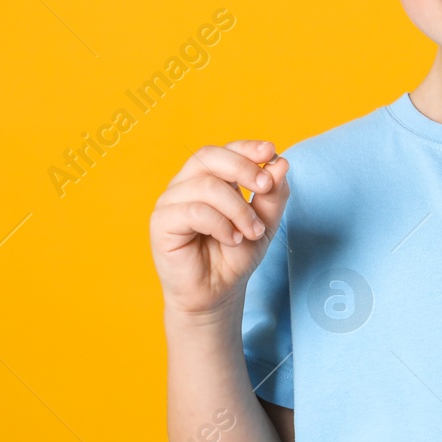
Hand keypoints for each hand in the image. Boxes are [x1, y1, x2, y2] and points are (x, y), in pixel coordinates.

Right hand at [151, 140, 289, 315]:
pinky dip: (220, 224)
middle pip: (209, 156)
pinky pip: (194, 211)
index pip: (223, 151)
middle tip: (265, 187)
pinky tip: (231, 239)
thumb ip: (272, 195)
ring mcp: (170, 202)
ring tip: (251, 232)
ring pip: (207, 186)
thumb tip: (280, 162)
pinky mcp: (161, 223)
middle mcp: (185, 185)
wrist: (217, 293)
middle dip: (243, 168)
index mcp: (208, 178)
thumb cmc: (235, 256)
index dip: (246, 147)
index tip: (271, 152)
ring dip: (238, 208)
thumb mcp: (264, 223)